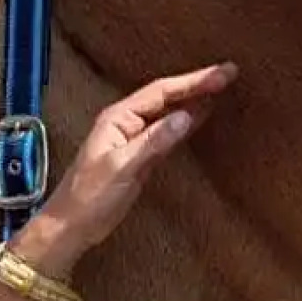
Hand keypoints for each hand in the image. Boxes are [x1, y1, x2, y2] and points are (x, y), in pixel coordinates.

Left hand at [51, 61, 236, 246]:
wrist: (71, 227)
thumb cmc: (90, 196)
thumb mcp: (122, 167)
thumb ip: (154, 141)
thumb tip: (187, 116)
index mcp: (118, 118)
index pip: (162, 92)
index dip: (193, 81)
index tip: (222, 74)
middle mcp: (126, 122)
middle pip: (167, 96)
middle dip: (198, 84)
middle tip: (230, 73)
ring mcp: (134, 139)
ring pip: (169, 112)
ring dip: (194, 100)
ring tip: (222, 87)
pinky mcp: (141, 156)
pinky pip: (168, 132)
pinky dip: (187, 122)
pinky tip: (201, 116)